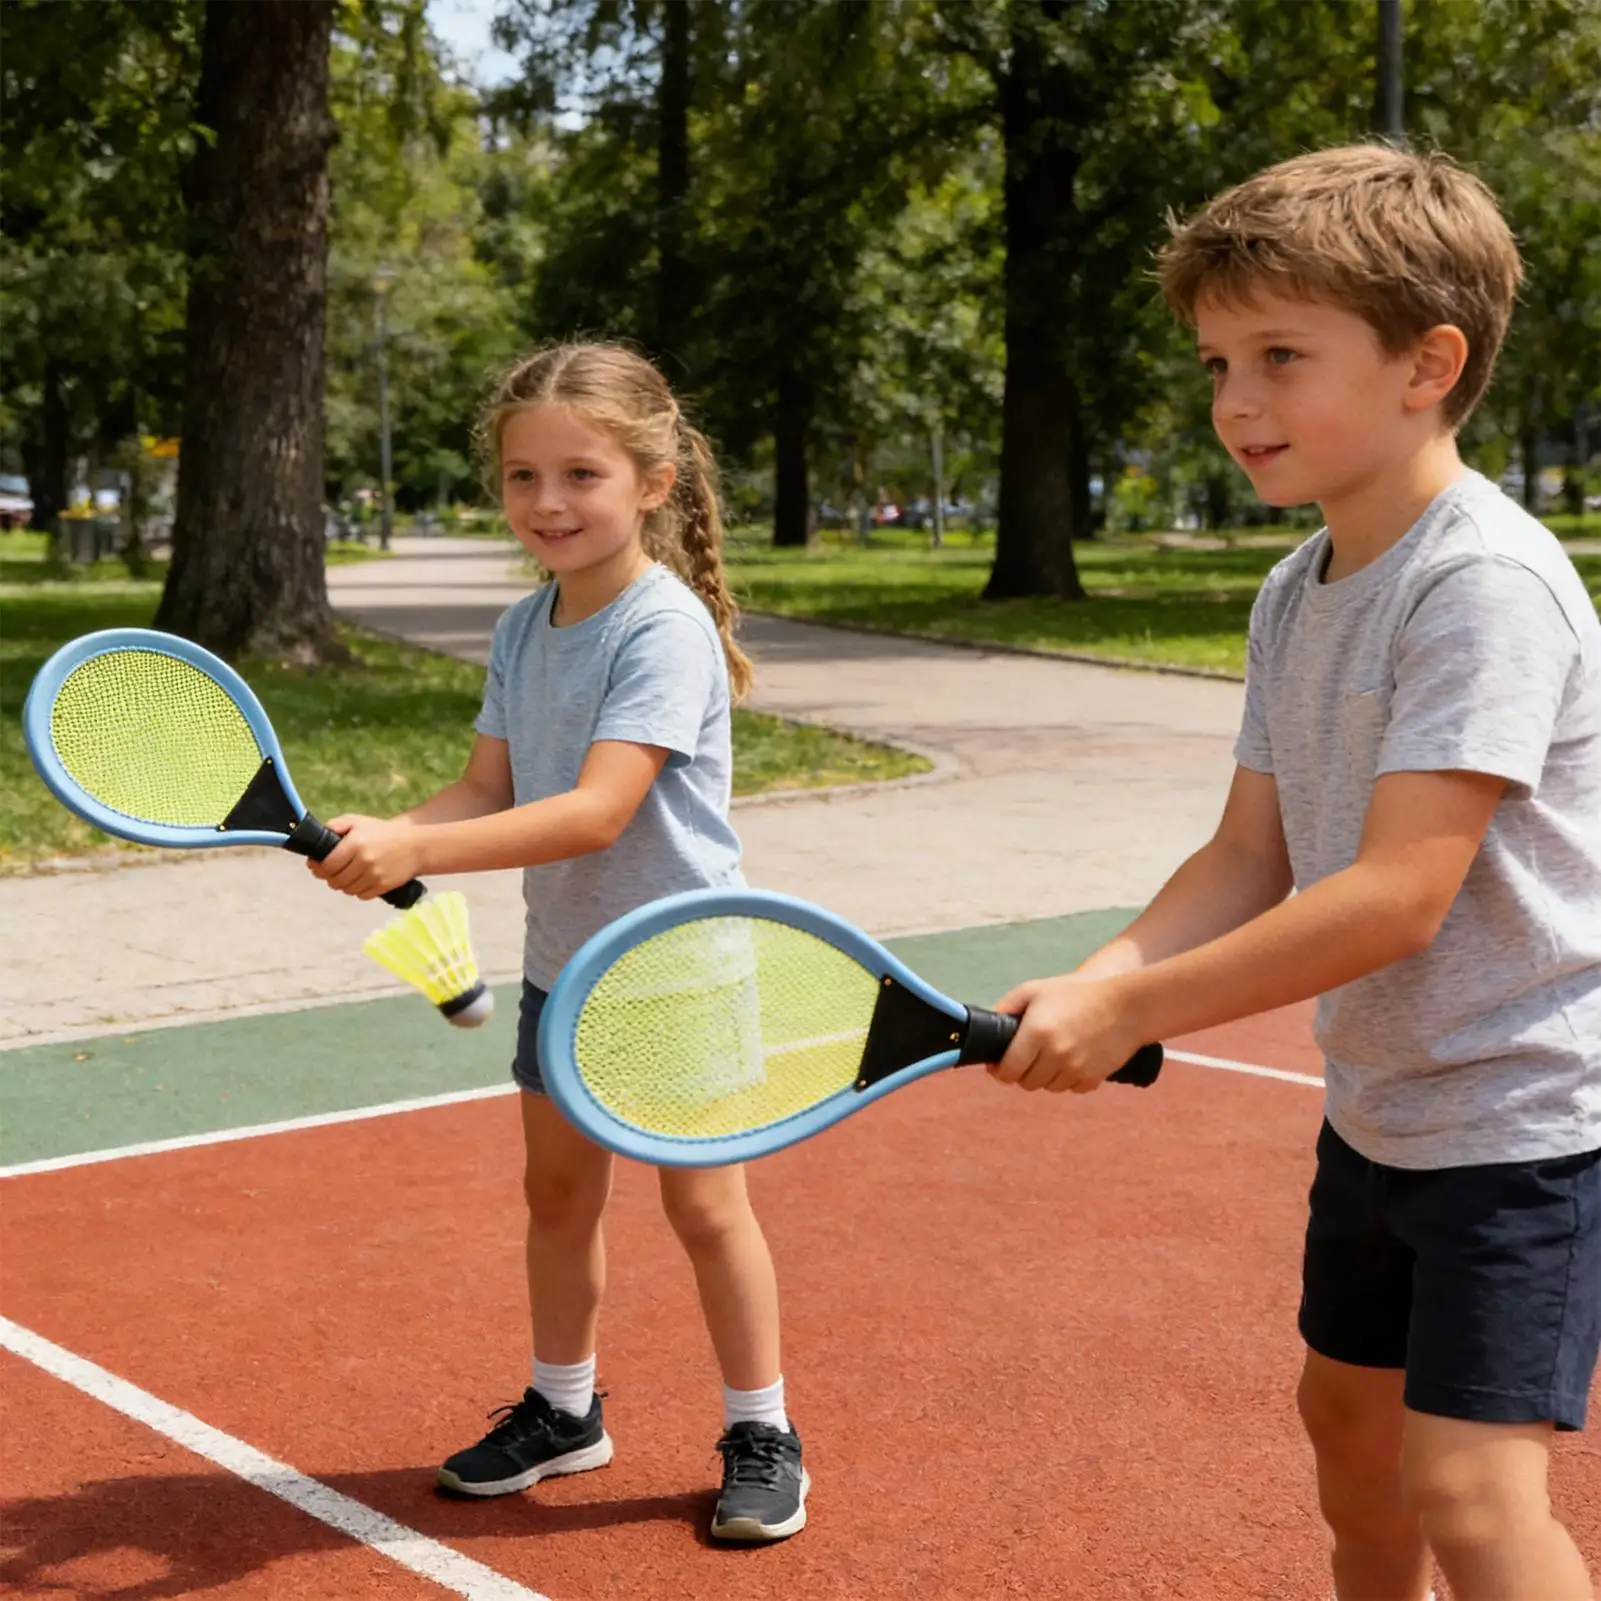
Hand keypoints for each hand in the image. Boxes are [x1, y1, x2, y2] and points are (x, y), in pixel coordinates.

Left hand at [306, 814, 422, 899]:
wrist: (416, 846)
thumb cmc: (384, 833)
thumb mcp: (360, 821)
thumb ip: (337, 825)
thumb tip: (319, 835)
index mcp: (355, 844)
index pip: (326, 866)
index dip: (317, 868)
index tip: (316, 865)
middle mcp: (364, 860)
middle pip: (334, 881)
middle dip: (330, 877)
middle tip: (332, 871)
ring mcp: (374, 875)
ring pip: (347, 890)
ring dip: (344, 884)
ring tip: (348, 875)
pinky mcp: (383, 886)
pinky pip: (361, 895)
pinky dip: (359, 890)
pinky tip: (362, 880)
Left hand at [986, 973, 1141, 1093]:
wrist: (1126, 1007)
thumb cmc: (1077, 994)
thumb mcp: (1036, 990)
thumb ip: (1007, 1006)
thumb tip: (990, 1025)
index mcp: (1036, 1033)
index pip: (1007, 1070)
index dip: (999, 1071)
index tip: (999, 1065)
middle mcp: (1054, 1055)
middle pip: (1026, 1083)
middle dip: (1021, 1072)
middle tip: (1026, 1057)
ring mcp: (1074, 1069)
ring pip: (1048, 1088)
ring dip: (1045, 1076)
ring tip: (1051, 1054)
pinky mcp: (1092, 1079)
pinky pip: (1070, 1088)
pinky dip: (1067, 1079)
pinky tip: (1072, 1059)